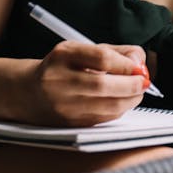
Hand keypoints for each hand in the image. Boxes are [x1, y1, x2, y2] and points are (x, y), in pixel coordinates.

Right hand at [29, 42, 148, 125]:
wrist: (28, 92)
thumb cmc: (63, 67)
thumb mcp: (83, 50)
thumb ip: (115, 52)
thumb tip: (139, 63)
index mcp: (63, 55)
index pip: (101, 58)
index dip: (126, 64)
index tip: (139, 67)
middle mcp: (59, 80)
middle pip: (103, 85)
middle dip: (132, 85)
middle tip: (144, 82)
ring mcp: (62, 105)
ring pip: (106, 106)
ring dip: (130, 99)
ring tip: (136, 92)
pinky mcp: (69, 123)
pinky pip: (103, 118)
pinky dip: (119, 110)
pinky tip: (122, 102)